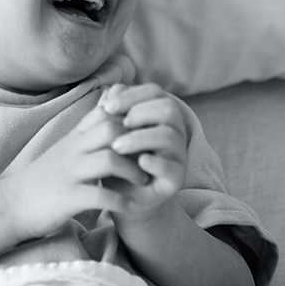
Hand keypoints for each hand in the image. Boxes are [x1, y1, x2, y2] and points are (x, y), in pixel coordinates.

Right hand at [0, 103, 150, 240]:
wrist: (12, 204)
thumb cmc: (43, 178)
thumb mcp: (64, 149)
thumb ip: (86, 132)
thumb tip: (107, 110)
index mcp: (73, 138)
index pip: (105, 112)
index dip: (129, 119)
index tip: (144, 133)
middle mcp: (72, 151)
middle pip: (111, 130)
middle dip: (136, 142)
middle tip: (149, 156)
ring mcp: (70, 173)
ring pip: (109, 160)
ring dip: (133, 171)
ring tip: (143, 180)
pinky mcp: (68, 198)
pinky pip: (101, 196)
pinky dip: (120, 201)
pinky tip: (129, 206)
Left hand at [99, 83, 187, 223]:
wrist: (119, 194)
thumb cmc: (116, 156)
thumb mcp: (111, 131)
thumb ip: (113, 110)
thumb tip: (110, 93)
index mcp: (160, 115)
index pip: (155, 91)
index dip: (132, 95)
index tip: (107, 107)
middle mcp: (174, 132)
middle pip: (169, 108)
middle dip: (140, 112)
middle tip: (119, 124)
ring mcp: (177, 156)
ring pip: (169, 136)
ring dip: (139, 138)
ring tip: (117, 146)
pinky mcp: (176, 179)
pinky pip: (171, 167)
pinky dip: (155, 162)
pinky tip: (138, 163)